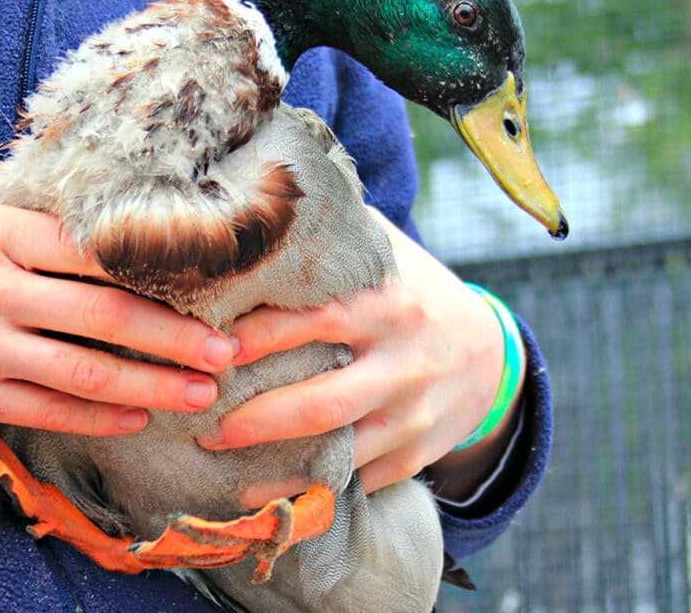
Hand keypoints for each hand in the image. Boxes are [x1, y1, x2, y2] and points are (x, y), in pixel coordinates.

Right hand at [0, 177, 235, 434]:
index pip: (91, 245)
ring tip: (200, 391)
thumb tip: (50, 175)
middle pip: (105, 312)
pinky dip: (96, 415)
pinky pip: (46, 408)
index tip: (204, 277)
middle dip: (175, 335)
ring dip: (152, 383)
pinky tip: (136, 417)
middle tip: (228, 349)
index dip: (155, 264)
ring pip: (85, 370)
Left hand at [200, 208, 523, 500]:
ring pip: (337, 452)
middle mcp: (403, 364)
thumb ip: (336, 236)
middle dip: (255, 419)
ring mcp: (412, 416)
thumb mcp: (388, 255)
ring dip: (272, 467)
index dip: (261, 334)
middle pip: (322, 402)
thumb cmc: (417, 295)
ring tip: (216, 463)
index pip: (318, 319)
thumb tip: (264, 200)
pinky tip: (266, 490)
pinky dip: (310, 487)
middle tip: (200, 421)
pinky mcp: (415, 455)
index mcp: (388, 305)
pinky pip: (358, 479)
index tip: (211, 343)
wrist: (490, 356)